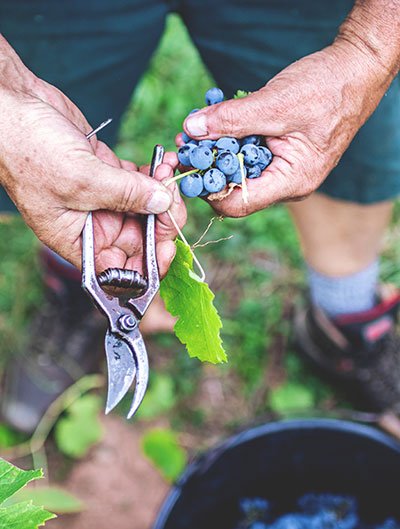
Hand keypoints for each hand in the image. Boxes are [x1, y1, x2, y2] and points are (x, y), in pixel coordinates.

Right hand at [0, 36, 184, 275]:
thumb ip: (125, 194)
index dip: (147, 266)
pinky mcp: (108, 172)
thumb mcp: (80, 179)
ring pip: (145, 209)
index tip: (169, 247)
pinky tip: (164, 163)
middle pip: (140, 238)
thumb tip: (163, 203)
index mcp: (77, 240)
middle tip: (173, 197)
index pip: (119, 270)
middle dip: (163, 221)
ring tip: (168, 172)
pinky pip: (140, 183)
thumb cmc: (28, 149)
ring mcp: (102, 198)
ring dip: (163, 193)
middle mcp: (92, 224)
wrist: (13, 105)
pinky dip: (154, 175)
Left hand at [182, 40, 393, 217]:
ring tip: (198, 127)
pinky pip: (249, 155)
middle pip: (235, 189)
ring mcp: (284, 171)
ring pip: (240, 171)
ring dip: (217, 150)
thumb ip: (233, 119)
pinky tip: (218, 120)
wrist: (356, 72)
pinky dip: (231, 139)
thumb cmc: (328, 88)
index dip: (207, 189)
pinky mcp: (280, 156)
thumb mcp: (276, 103)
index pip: (237, 203)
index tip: (187, 163)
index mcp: (292, 181)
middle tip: (186, 143)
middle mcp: (286, 184)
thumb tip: (191, 129)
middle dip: (208, 167)